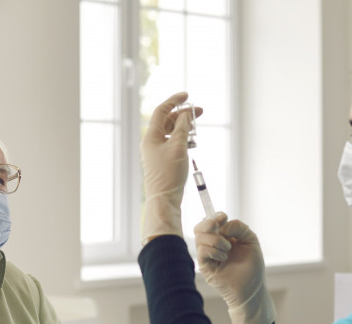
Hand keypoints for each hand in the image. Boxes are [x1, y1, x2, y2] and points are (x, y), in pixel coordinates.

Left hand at [140, 92, 198, 242]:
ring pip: (171, 132)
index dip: (174, 100)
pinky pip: (173, 143)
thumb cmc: (169, 174)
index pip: (162, 110)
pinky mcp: (163, 161)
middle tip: (200, 112)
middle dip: (183, 115)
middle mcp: (151, 142)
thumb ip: (182, 127)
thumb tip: (185, 113)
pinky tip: (192, 142)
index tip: (187, 95)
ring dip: (184, 128)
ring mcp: (156, 152)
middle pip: (167, 121)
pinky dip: (183, 139)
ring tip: (197, 129)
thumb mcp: (178, 146)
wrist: (164, 199)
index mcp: (151, 136)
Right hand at [194, 213, 275, 323]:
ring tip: (228, 249)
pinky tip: (224, 258)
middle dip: (208, 224)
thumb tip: (222, 226)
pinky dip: (213, 250)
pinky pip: (201, 251)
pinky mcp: (205, 267)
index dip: (214, 217)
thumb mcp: (251, 240)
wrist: (252, 289)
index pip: (209, 222)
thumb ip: (239, 227)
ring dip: (215, 239)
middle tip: (220, 228)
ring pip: (199, 238)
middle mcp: (213, 245)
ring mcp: (208, 257)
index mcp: (223, 237)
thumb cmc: (252, 267)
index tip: (223, 218)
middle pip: (199, 228)